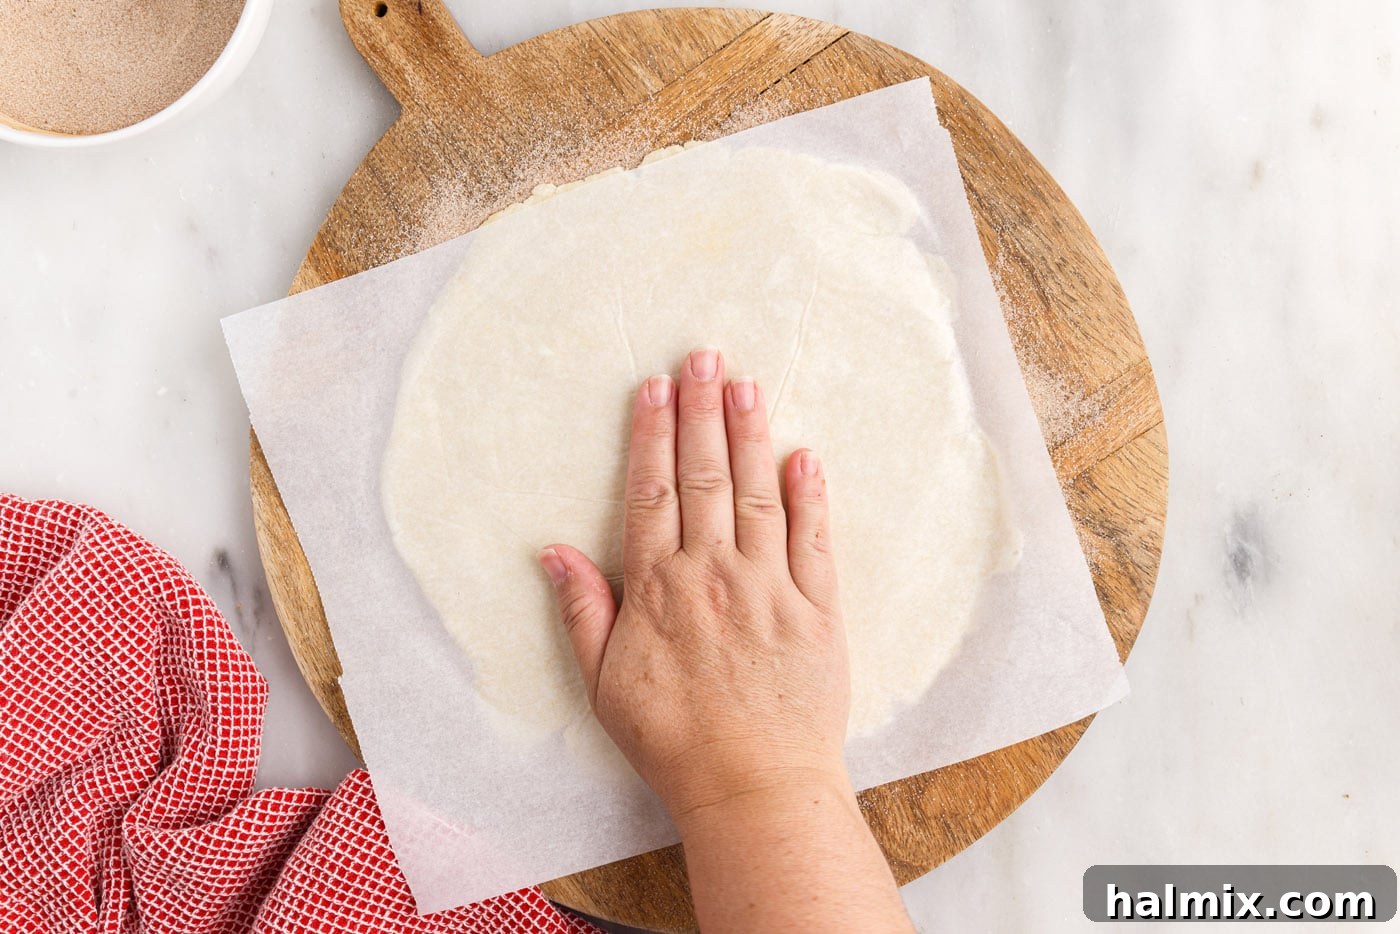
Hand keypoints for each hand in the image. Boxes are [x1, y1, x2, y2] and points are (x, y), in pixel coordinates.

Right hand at [537, 348, 848, 818]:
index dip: (653, 435)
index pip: (653, 493)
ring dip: (751, 435)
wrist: (755, 788)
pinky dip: (810, 495)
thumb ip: (583, 611)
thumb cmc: (674, 742)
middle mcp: (714, 575)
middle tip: (703, 355)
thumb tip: (553, 550)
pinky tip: (804, 456)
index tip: (655, 388)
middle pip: (705, 476)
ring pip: (758, 494)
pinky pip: (814, 540)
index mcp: (659, 589)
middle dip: (702, 411)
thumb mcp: (604, 684)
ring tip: (746, 384)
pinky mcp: (818, 609)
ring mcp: (770, 588)